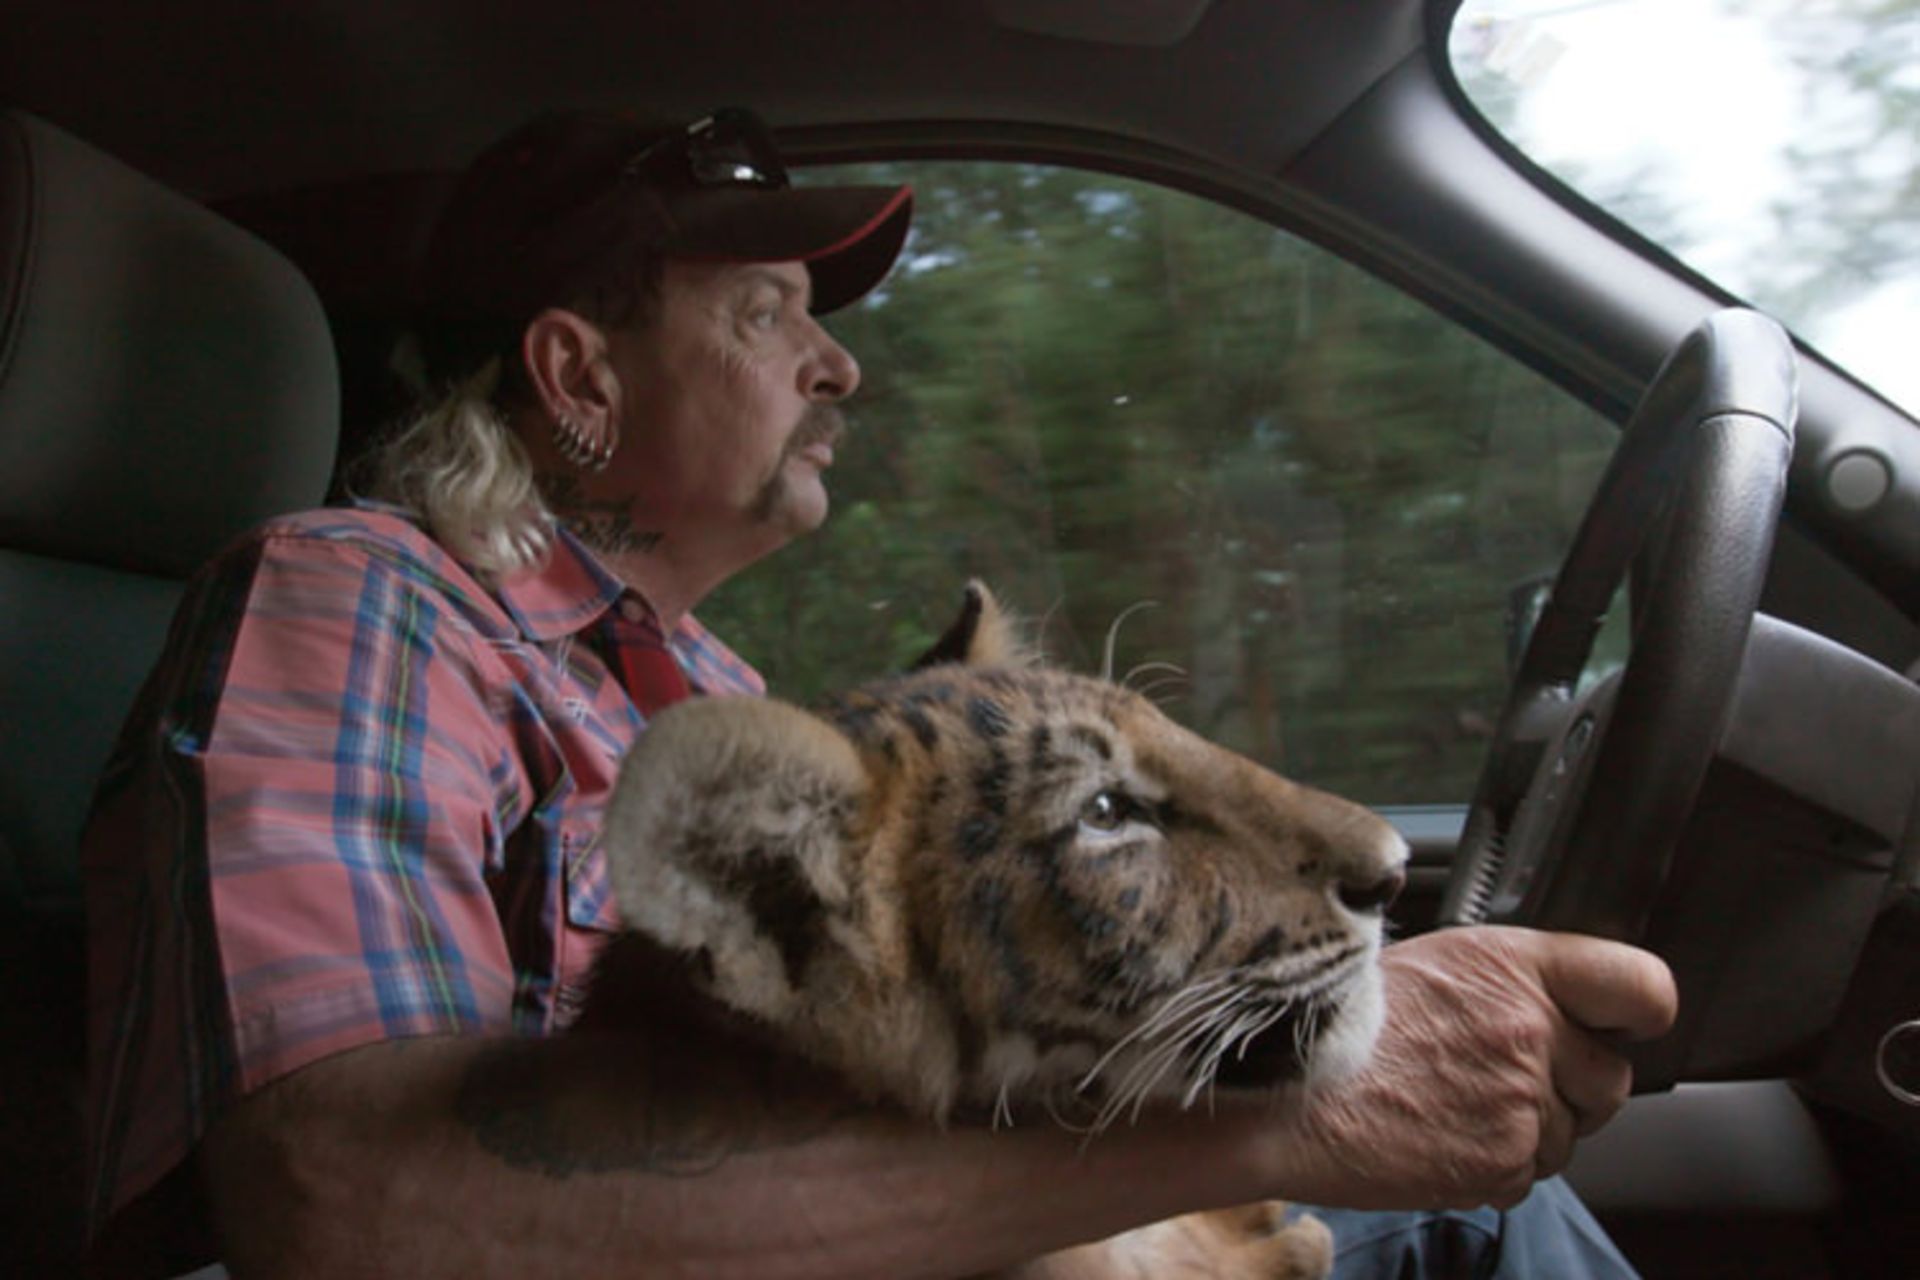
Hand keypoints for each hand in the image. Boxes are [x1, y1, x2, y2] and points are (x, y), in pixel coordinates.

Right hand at [1263, 925, 1676, 1210]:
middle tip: (1503, 1078)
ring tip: (1451, 1106)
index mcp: (1514, 964)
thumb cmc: (1335, 1022)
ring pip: (1570, 1135)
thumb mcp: (1426, 963)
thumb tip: (1547, 1002)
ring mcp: (1521, 1099)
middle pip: (1611, 1077)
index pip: (1641, 984)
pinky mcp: (1502, 1160)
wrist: (1283, 1091)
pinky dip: (1492, 1167)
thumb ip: (1503, 982)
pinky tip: (1437, 1136)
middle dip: (1570, 1086)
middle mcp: (1530, 1028)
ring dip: (1525, 1131)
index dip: (1637, 1012)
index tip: (1625, 1025)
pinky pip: (1528, 1175)